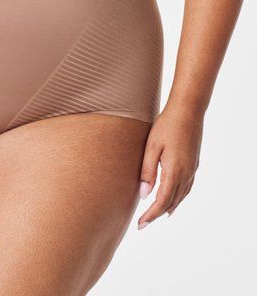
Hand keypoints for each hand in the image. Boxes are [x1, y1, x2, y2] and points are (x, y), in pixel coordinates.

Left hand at [137, 101, 203, 228]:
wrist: (188, 110)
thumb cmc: (167, 125)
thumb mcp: (152, 146)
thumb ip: (147, 171)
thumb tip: (143, 195)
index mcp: (174, 171)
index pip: (161, 202)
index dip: (151, 215)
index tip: (140, 224)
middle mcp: (186, 174)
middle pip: (171, 202)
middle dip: (157, 214)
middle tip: (143, 223)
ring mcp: (192, 169)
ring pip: (181, 197)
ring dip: (168, 208)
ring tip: (156, 215)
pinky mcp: (194, 163)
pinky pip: (186, 188)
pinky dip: (178, 198)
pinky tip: (173, 199)